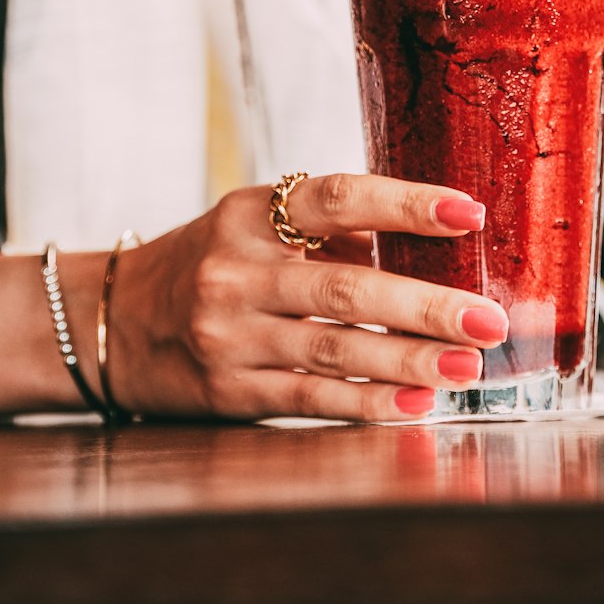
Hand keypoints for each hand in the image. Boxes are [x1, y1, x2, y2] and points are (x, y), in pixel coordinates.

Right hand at [107, 174, 507, 421]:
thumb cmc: (211, 262)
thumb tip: (432, 240)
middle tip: (488, 321)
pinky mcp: (228, 390)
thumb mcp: (254, 225)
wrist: (115, 320)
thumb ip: (331, 231)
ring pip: (335, 349)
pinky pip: (310, 397)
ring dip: (410, 362)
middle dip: (426, 306)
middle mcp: (236, 270)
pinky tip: (415, 404)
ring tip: (468, 368)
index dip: (405, 203)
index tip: (469, 213)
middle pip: (345, 286)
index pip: (338, 198)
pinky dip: (368, 402)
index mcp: (250, 213)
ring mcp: (228, 333)